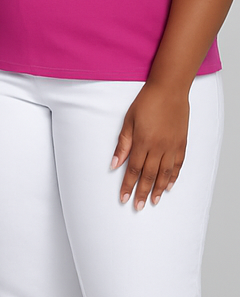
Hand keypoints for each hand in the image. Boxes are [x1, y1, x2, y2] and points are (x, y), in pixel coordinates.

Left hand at [110, 81, 189, 208]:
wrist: (169, 89)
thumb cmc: (146, 102)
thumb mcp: (128, 121)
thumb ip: (123, 144)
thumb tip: (115, 164)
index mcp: (143, 142)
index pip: (133, 170)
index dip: (128, 186)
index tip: (124, 198)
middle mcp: (158, 147)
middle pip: (149, 175)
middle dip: (142, 192)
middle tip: (138, 206)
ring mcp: (172, 146)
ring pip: (165, 173)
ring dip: (158, 189)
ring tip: (153, 201)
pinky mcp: (182, 143)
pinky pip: (178, 164)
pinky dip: (174, 177)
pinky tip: (169, 185)